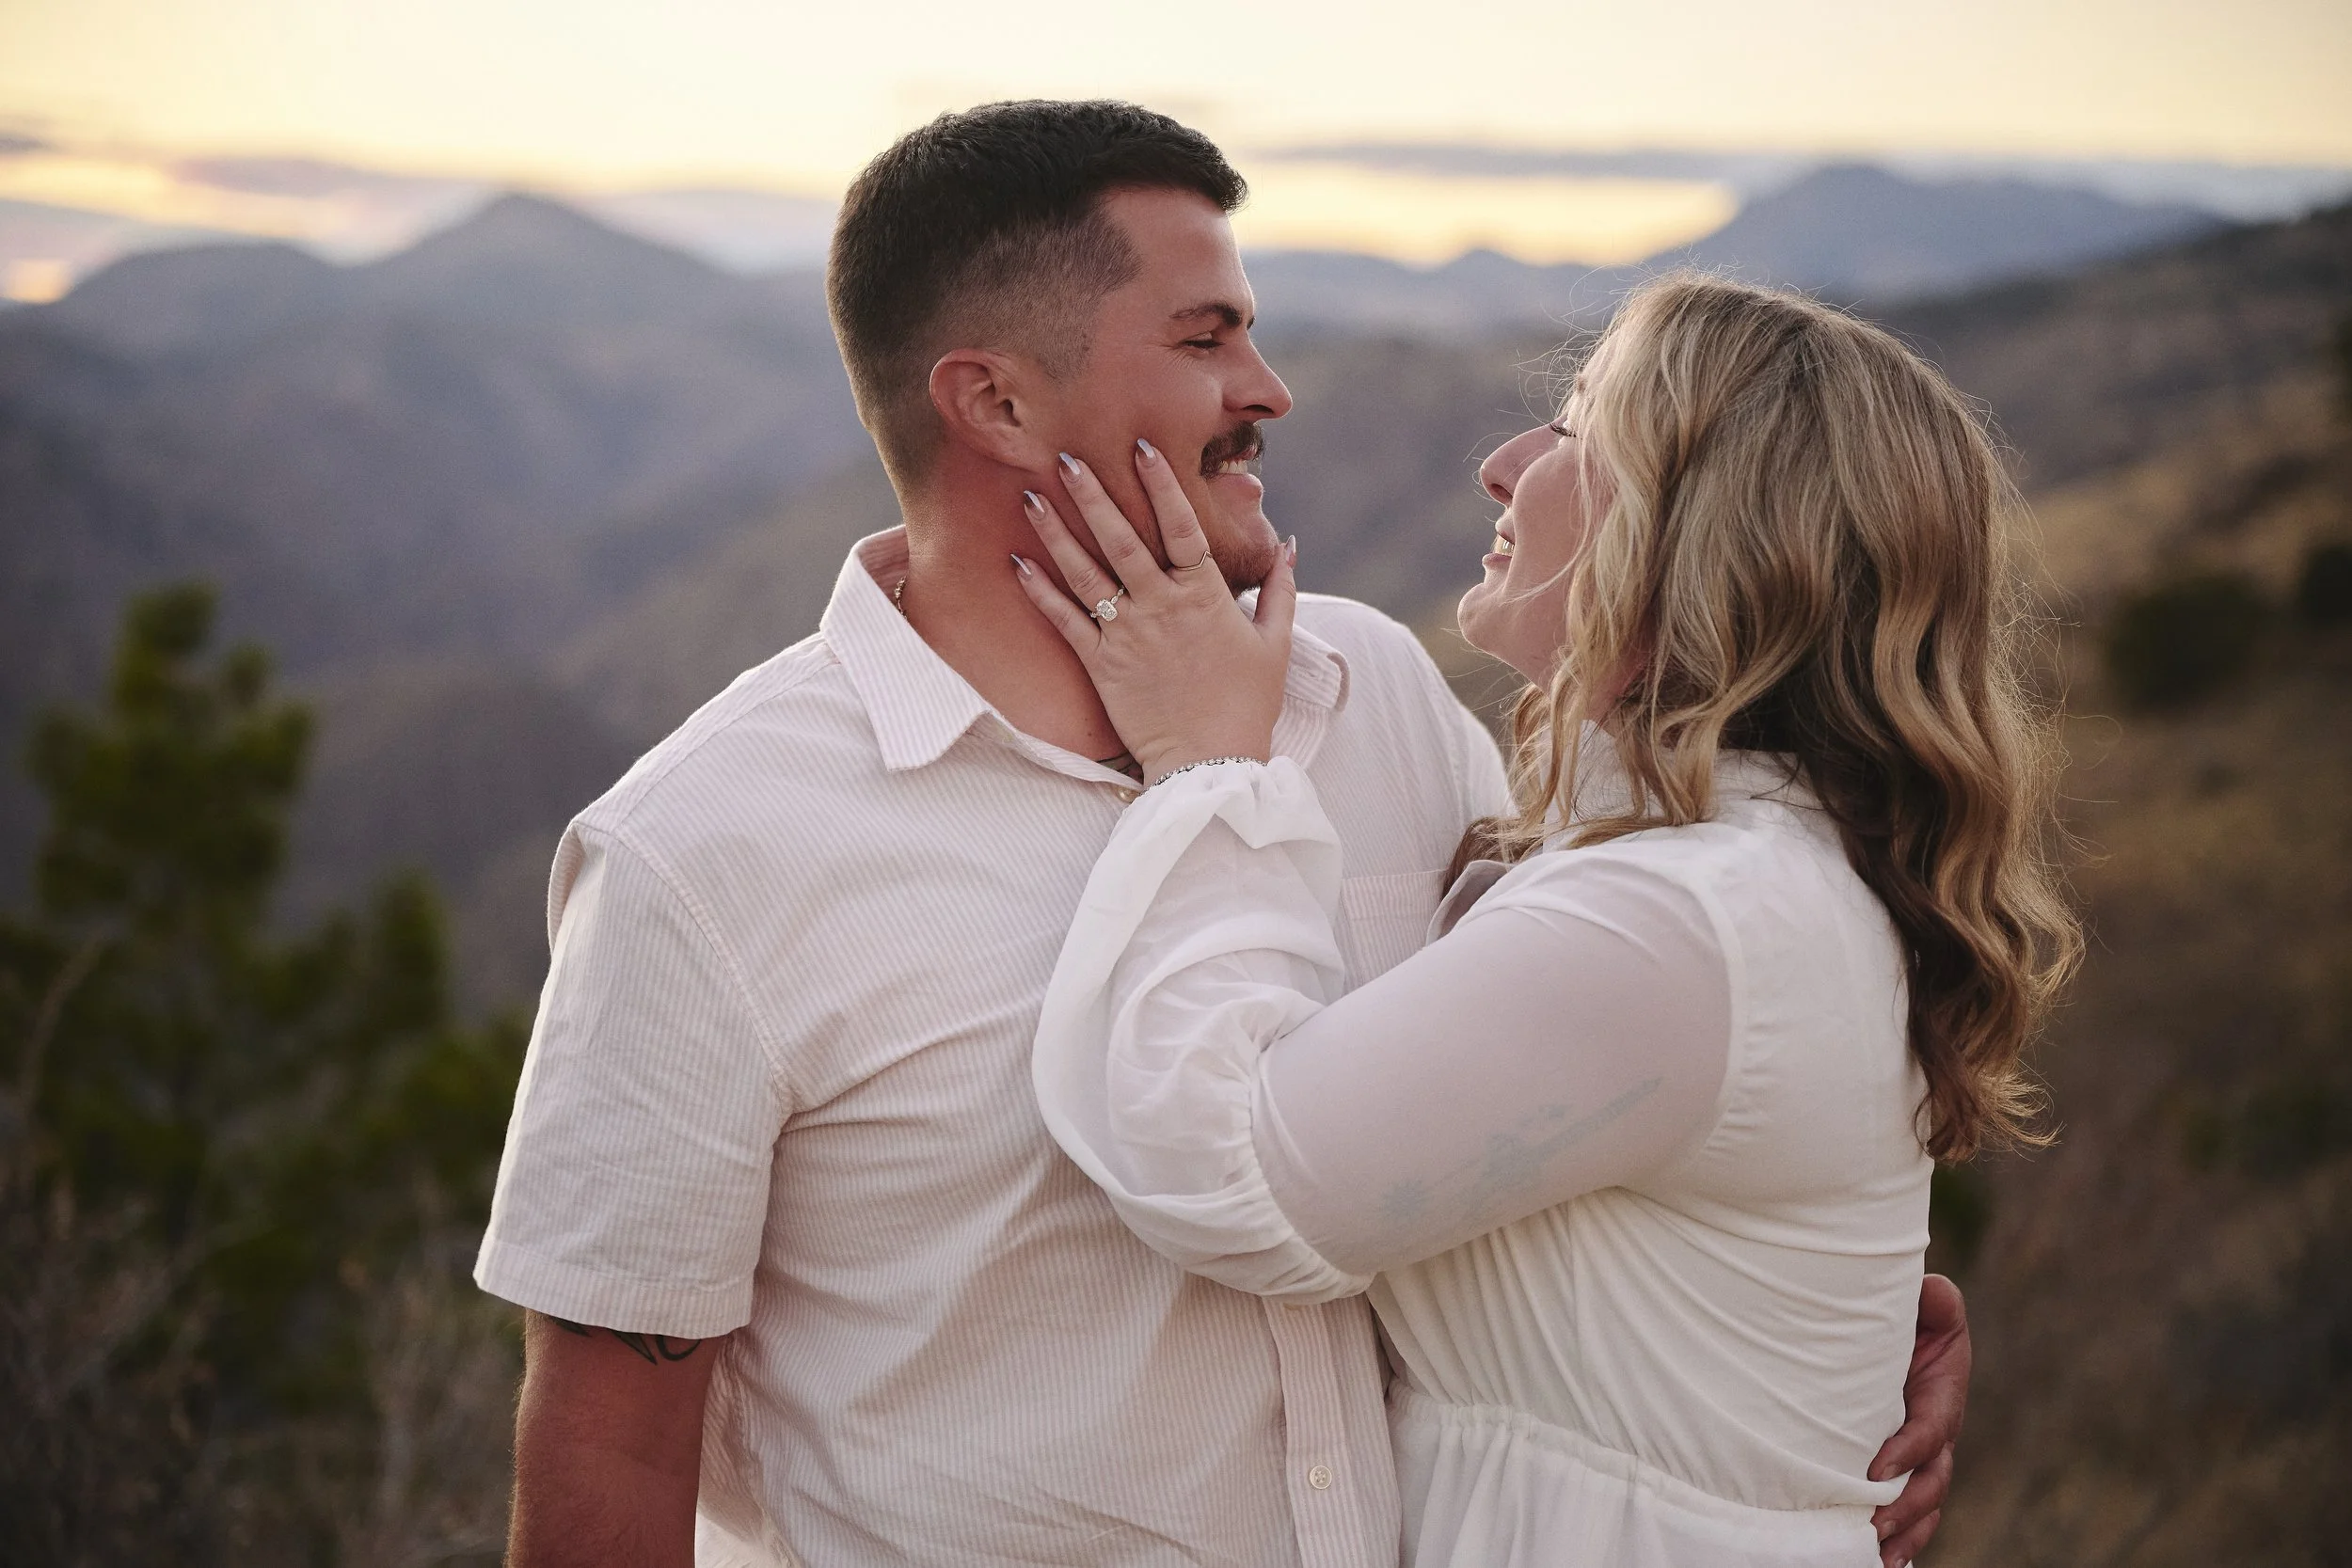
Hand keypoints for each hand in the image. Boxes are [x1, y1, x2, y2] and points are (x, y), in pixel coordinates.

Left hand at [1013, 441, 1295, 783]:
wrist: (1211, 764)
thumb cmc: (1247, 704)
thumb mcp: (1276, 643)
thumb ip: (1280, 589)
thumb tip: (1289, 544)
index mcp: (1205, 596)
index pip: (1181, 526)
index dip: (1161, 484)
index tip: (1142, 446)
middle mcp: (1162, 607)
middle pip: (1122, 539)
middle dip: (1092, 494)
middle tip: (1065, 455)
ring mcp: (1128, 635)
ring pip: (1086, 573)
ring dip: (1056, 533)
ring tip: (1030, 496)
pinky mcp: (1101, 665)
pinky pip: (1065, 621)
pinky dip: (1040, 592)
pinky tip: (1017, 562)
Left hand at [1868, 1273, 1969, 1566]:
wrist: (1892, 1334)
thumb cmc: (1906, 1318)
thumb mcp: (1926, 1306)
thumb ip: (1933, 1300)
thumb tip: (1931, 1291)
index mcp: (1942, 1399)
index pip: (1931, 1431)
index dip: (1909, 1451)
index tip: (1878, 1469)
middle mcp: (1935, 1436)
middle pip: (1932, 1482)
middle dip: (1907, 1508)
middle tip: (1876, 1524)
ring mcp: (1920, 1459)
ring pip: (1922, 1506)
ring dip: (1904, 1535)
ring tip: (1879, 1558)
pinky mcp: (1900, 1470)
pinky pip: (1908, 1512)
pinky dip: (1898, 1540)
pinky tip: (1879, 1562)